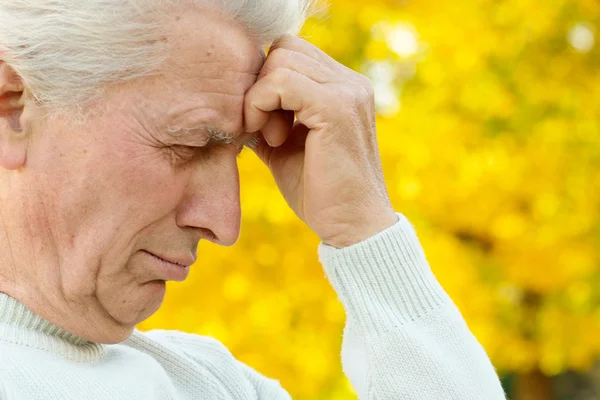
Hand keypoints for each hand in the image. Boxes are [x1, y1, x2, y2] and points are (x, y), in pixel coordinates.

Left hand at [244, 35, 397, 247]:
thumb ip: (268, 117)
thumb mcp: (286, 146)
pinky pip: (280, 82)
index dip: (267, 82)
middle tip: (266, 131)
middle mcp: (350, 82)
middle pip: (284, 48)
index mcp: (344, 88)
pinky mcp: (337, 107)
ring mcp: (348, 91)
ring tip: (272, 138)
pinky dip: (261, 106)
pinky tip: (271, 140)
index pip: (292, 53)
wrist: (353, 227)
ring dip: (261, 97)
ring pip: (280, 58)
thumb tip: (236, 100)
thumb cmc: (321, 191)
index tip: (266, 125)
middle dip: (262, 86)